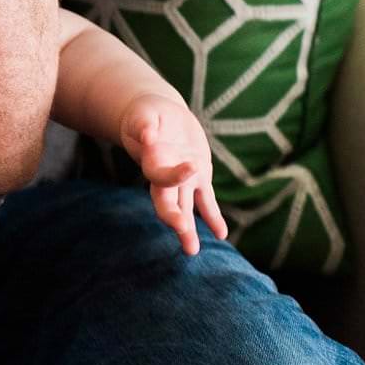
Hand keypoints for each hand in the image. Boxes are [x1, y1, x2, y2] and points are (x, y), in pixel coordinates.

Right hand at [118, 93, 227, 257]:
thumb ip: (143, 125)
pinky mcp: (199, 177)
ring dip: (188, 229)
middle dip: (173, 217)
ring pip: (185, 209)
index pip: (160, 176)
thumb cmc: (146, 114)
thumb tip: (148, 136)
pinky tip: (221, 234)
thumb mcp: (143, 115)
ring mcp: (182, 180)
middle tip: (182, 229)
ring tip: (191, 250)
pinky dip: (213, 217)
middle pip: (166, 202)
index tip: (192, 167)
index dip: (174, 175)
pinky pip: (206, 201)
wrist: (159, 116)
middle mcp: (165, 176)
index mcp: (152, 161)